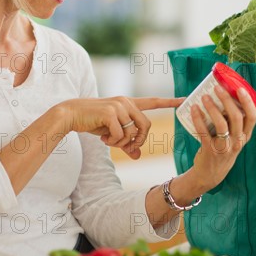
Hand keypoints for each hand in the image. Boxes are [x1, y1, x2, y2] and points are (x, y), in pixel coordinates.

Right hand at [57, 96, 184, 158]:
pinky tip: (102, 137)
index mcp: (129, 104)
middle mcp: (126, 102)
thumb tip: (138, 156)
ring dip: (122, 142)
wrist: (71, 115)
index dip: (170, 101)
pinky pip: (121, 135)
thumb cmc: (91, 122)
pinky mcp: (111, 112)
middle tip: (126, 147)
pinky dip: (113, 141)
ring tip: (108, 140)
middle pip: (146, 126)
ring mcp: (119, 106)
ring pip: (133, 132)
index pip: (153, 101)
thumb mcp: (111, 133)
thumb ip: (126, 144)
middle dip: (138, 140)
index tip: (184, 100)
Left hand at [190, 85, 255, 192]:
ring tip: (204, 97)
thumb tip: (222, 98)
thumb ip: (232, 124)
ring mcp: (224, 147)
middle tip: (217, 88)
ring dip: (212, 108)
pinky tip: (194, 109)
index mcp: (244, 136)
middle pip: (236, 117)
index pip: (252, 117)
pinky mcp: (210, 150)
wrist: (209, 175)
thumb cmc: (221, 150)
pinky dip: (198, 118)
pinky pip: (204, 131)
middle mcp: (237, 142)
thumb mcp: (232, 139)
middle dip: (226, 100)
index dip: (247, 102)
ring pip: (221, 124)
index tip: (239, 89)